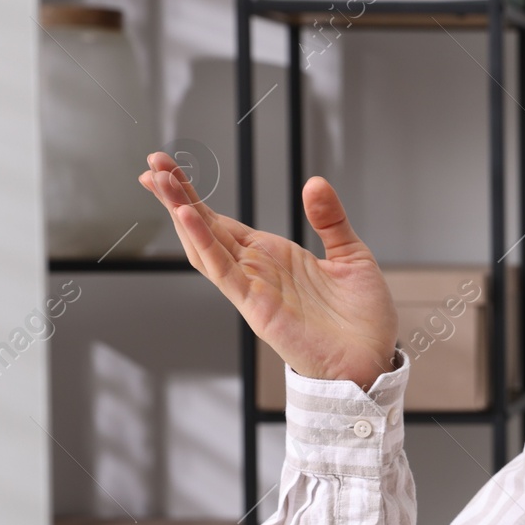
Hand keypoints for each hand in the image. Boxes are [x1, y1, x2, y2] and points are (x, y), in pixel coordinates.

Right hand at [138, 152, 398, 390]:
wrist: (372, 359)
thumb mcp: (351, 256)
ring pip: (206, 247)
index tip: (169, 169)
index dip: (195, 196)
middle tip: (152, 164)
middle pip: (206, 228)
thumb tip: (314, 183)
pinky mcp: (257, 307)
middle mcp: (257, 270)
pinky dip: (204, 245)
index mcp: (274, 256)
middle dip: (177, 196)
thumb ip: (330, 220)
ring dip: (182, 214)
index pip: (223, 222)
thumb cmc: (361, 319)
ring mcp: (253, 289)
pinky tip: (187, 218)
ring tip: (160, 182)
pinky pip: (223, 273)